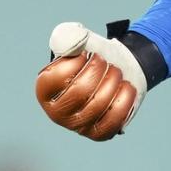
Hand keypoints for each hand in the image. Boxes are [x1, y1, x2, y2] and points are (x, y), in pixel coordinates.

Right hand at [35, 22, 147, 140]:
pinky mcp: (99, 133)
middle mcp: (57, 112)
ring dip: (113, 80)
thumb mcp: (80, 39)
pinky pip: (114, 119)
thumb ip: (69, 36)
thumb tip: (74, 47)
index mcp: (45, 90)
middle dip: (99, 70)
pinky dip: (124, 99)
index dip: (75, 63)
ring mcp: (78, 126)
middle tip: (105, 61)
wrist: (120, 67)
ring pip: (99, 104)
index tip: (86, 54)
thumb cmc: (95, 55)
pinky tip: (125, 86)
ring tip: (116, 71)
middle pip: (80, 91)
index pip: (55, 78)